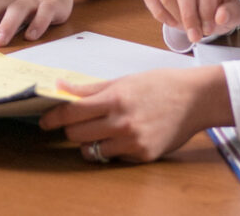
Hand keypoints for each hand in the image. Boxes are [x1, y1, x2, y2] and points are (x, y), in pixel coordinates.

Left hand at [39, 66, 231, 162]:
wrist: (195, 99)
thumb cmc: (158, 85)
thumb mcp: (123, 81)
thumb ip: (89, 88)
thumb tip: (60, 85)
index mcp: (114, 99)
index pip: (71, 112)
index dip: (53, 117)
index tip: (44, 120)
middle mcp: (122, 123)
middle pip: (76, 134)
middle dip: (70, 129)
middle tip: (75, 123)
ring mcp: (133, 142)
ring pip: (91, 150)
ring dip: (89, 142)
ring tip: (99, 130)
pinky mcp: (143, 156)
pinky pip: (113, 158)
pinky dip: (111, 149)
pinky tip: (122, 137)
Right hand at [144, 0, 239, 44]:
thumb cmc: (221, 2)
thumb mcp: (235, 10)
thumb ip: (232, 13)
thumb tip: (220, 17)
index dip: (206, 11)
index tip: (209, 29)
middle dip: (189, 17)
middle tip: (196, 36)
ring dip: (176, 17)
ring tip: (188, 28)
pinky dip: (160, 14)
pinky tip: (174, 22)